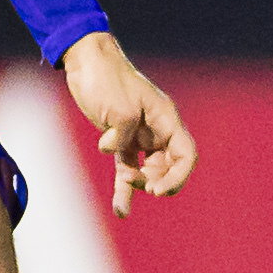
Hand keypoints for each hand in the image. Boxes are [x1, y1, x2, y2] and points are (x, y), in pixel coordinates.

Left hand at [62, 29, 194, 217]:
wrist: (86, 62)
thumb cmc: (107, 79)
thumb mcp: (119, 108)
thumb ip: (124, 135)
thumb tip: (114, 152)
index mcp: (166, 119)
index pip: (186, 154)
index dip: (178, 176)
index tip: (157, 190)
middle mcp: (157, 130)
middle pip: (169, 167)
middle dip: (155, 181)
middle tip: (137, 185)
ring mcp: (140, 136)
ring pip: (147, 171)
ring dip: (136, 187)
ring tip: (121, 206)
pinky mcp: (121, 140)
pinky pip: (127, 168)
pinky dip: (123, 188)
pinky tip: (121, 210)